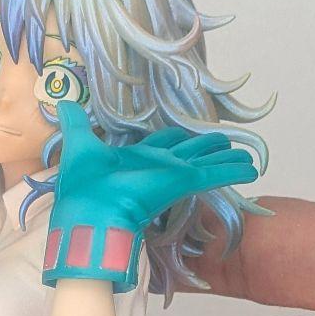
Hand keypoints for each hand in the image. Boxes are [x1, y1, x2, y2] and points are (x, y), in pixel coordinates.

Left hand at [43, 104, 259, 289]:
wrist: (89, 213)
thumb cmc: (82, 186)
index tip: (188, 133)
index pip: (163, 144)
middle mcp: (158, 167)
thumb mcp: (78, 146)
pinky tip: (251, 168)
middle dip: (208, 146)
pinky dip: (233, 170)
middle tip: (226, 141)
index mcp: (137, 159)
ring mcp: (173, 175)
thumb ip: (75, 124)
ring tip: (246, 157)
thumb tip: (62, 102)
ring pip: (207, 162)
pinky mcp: (183, 182)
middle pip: (191, 152)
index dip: (176, 137)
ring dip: (227, 158)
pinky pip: (214, 173)